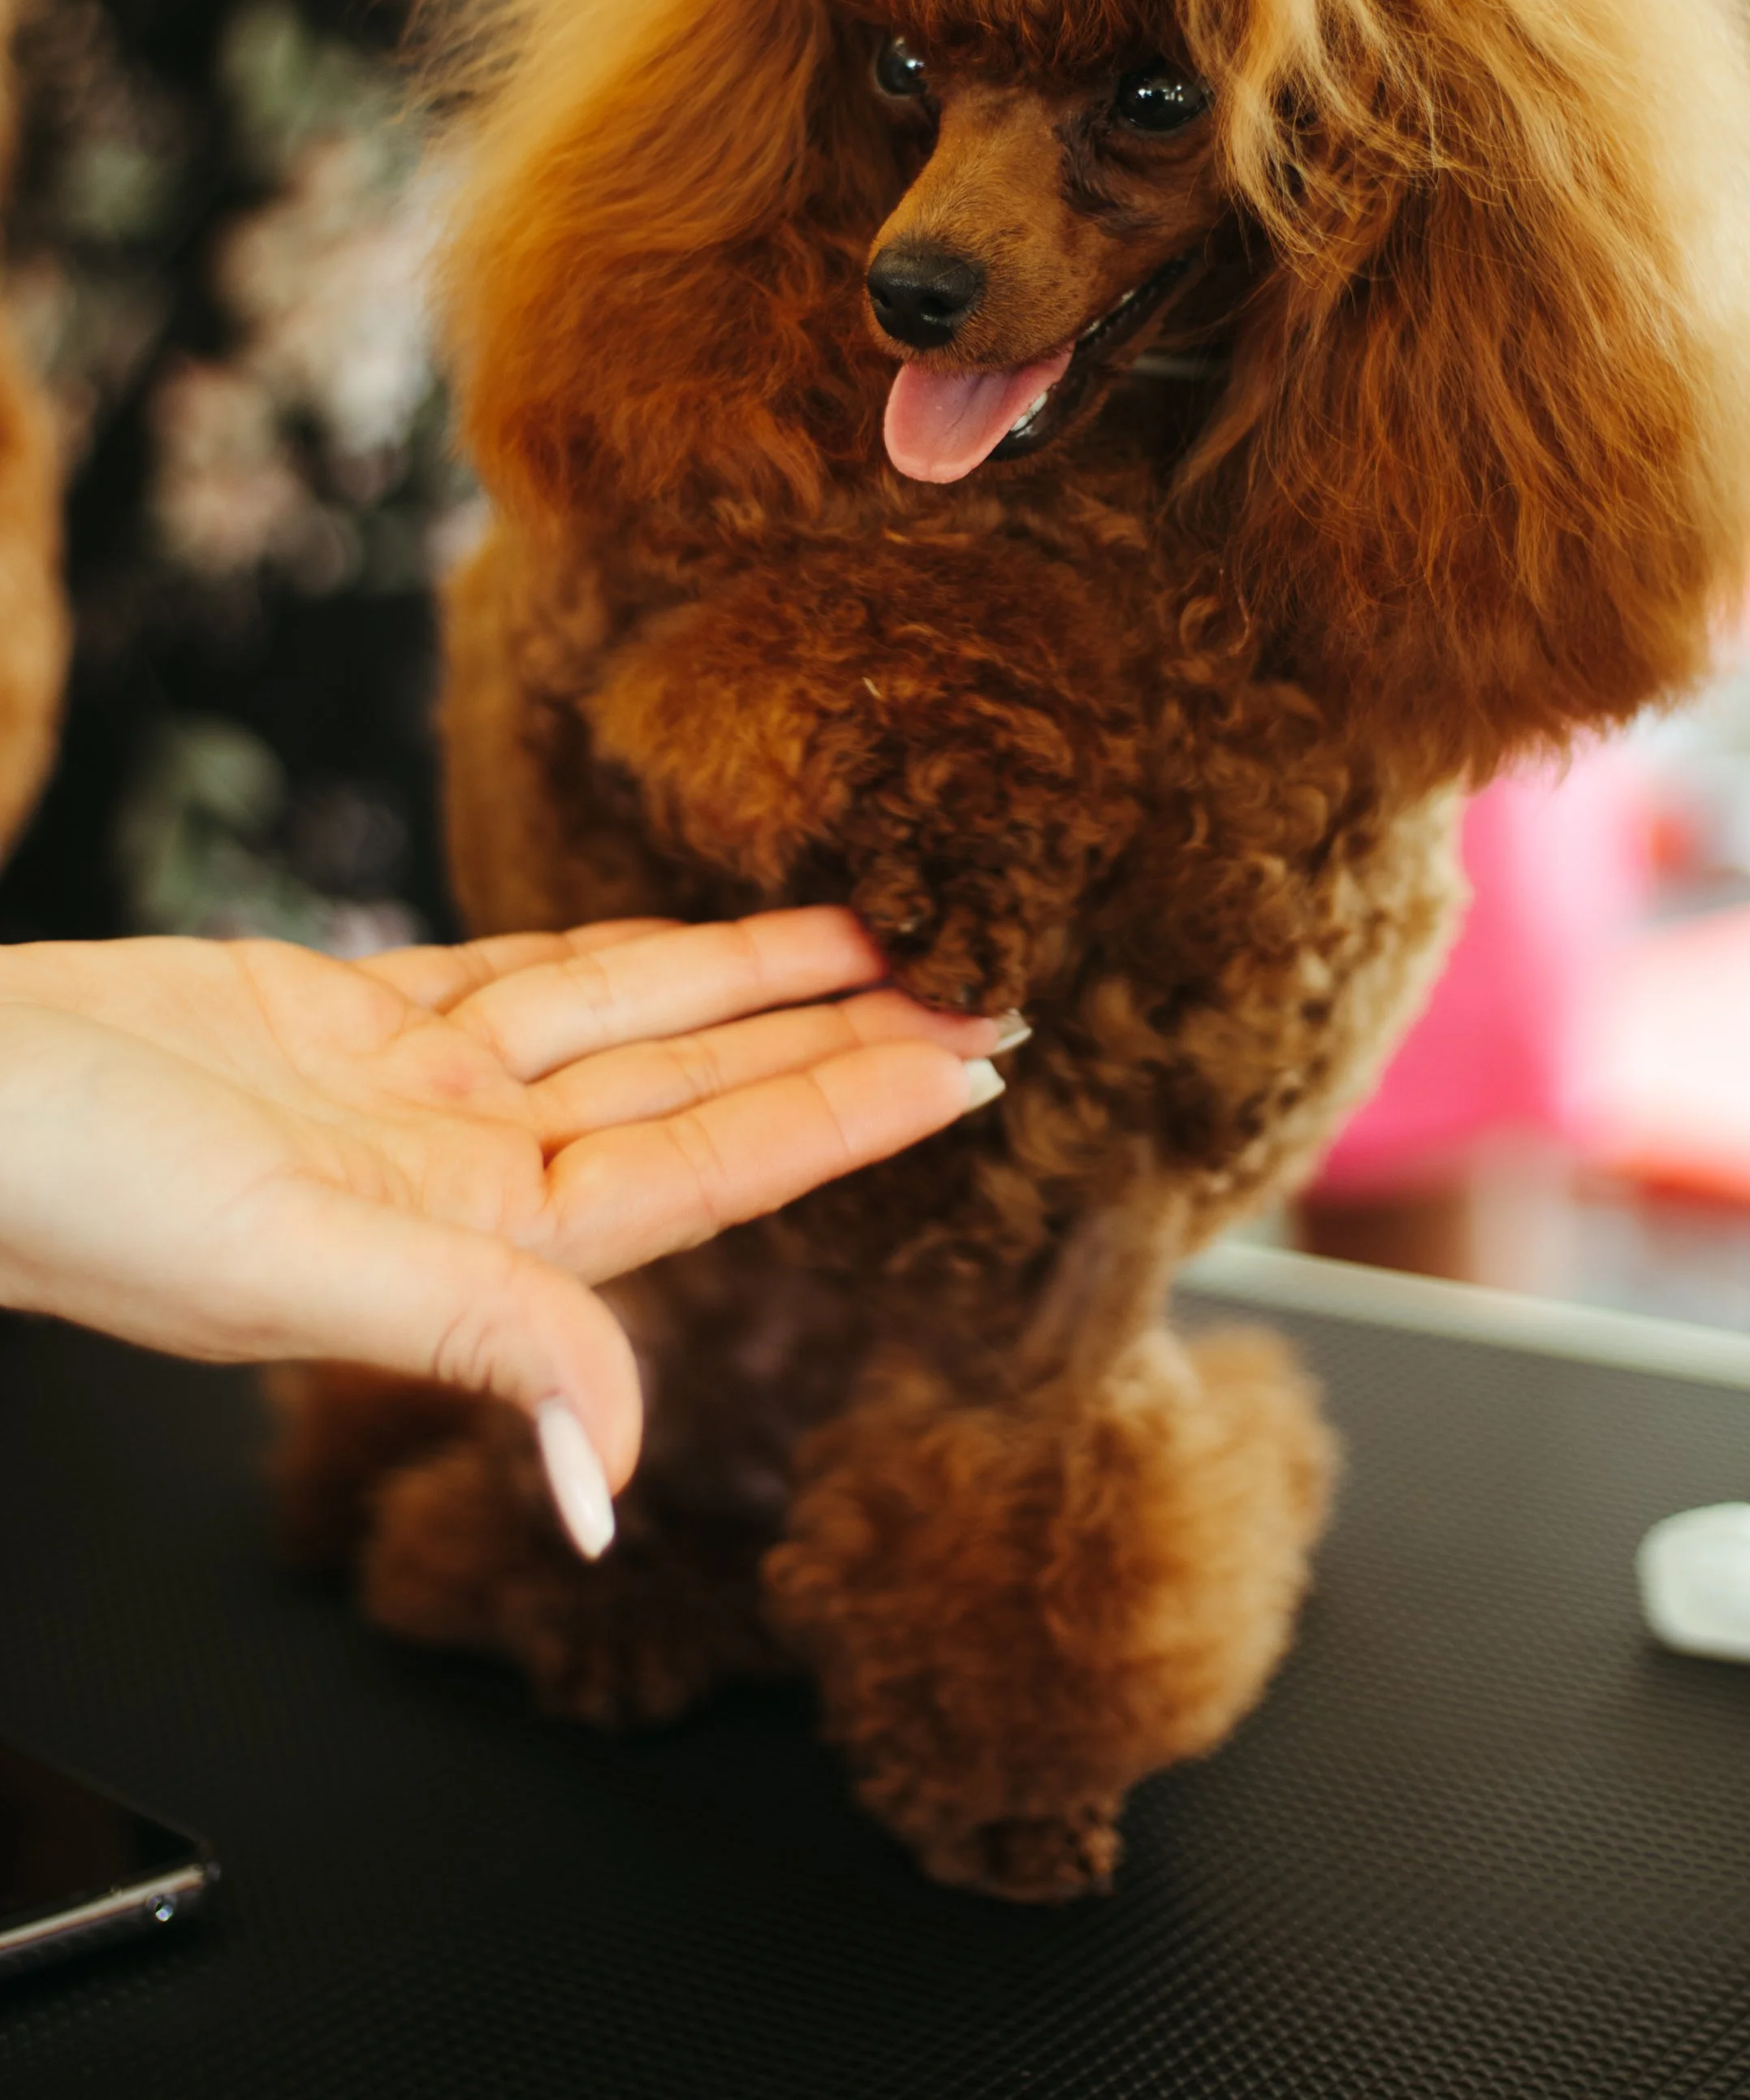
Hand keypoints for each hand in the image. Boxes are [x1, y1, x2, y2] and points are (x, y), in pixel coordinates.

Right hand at [0, 911, 1009, 1550]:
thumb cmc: (77, 1189)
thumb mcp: (280, 1266)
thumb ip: (468, 1343)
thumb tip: (603, 1492)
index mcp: (475, 1243)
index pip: (712, 1170)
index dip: (845, 1117)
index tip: (972, 1070)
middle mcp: (465, 1175)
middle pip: (701, 1092)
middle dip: (842, 1044)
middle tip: (985, 984)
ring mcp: (410, 1096)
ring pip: (626, 1022)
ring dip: (751, 980)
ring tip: (878, 930)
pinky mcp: (345, 1018)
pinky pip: (520, 976)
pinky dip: (612, 952)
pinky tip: (693, 934)